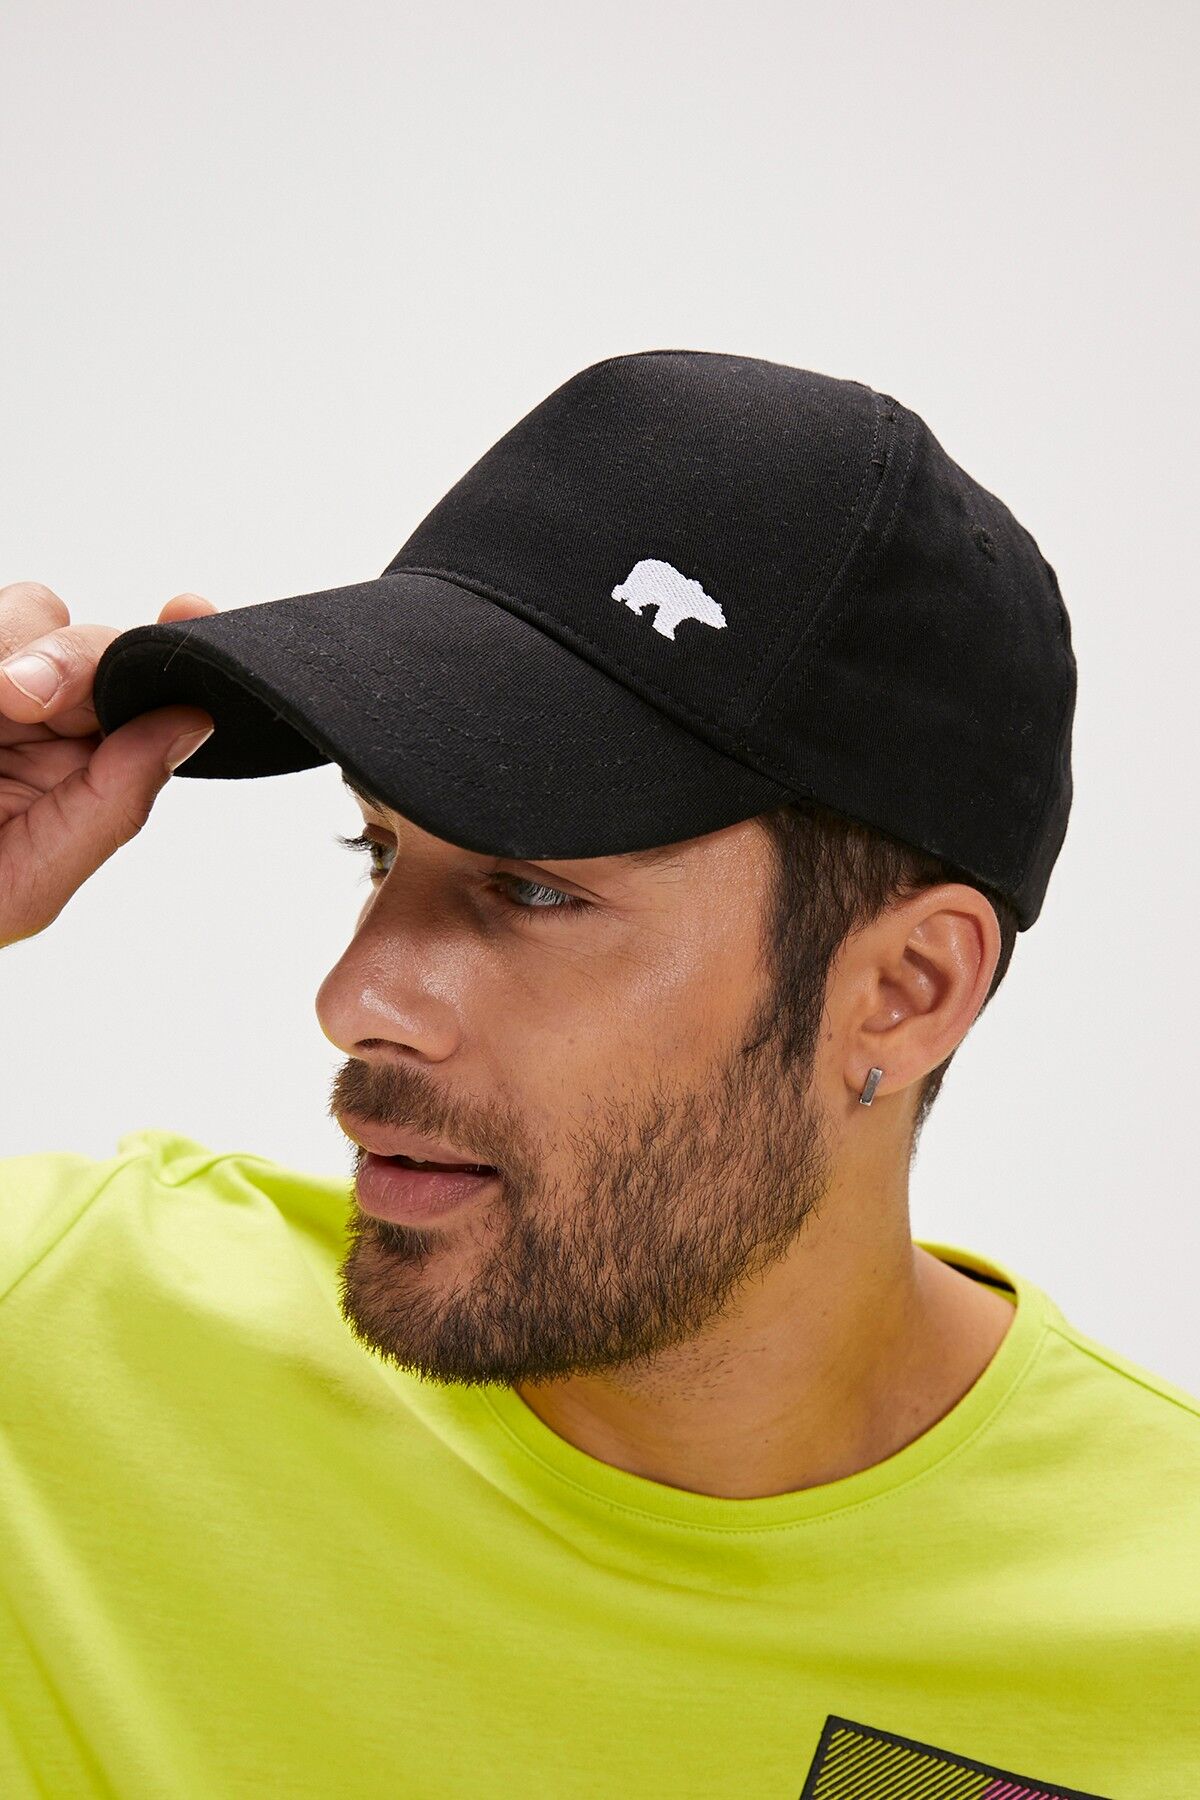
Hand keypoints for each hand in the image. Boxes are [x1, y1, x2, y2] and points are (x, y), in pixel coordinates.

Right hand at [0, 581, 216, 948]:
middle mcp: (37, 717)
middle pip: (92, 645)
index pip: (143, 698)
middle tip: (26, 697)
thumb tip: (190, 729)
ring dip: (15, 646)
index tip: (188, 612)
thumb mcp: (26, 880)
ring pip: (28, 613)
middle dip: (75, 660)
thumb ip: (112, 806)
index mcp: (77, 770)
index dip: (172, 650)